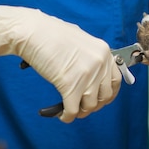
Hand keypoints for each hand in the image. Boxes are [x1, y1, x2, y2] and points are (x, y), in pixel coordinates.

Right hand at [0, 2, 120, 122]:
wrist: (32, 32)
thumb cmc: (50, 34)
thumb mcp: (80, 41)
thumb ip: (91, 58)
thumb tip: (93, 77)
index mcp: (104, 52)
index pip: (116, 81)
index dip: (107, 95)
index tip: (100, 100)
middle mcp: (99, 63)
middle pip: (105, 96)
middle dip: (93, 105)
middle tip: (82, 107)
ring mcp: (86, 75)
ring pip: (90, 106)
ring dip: (80, 112)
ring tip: (69, 110)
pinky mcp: (70, 85)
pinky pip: (73, 110)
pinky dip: (67, 116)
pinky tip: (61, 115)